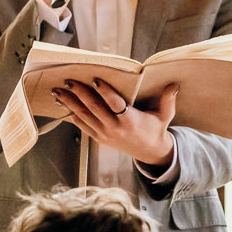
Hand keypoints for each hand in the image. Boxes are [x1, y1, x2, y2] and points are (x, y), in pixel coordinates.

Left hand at [55, 80, 176, 165]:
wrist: (149, 152)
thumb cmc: (156, 129)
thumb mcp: (165, 115)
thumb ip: (168, 100)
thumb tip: (174, 84)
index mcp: (130, 120)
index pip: (115, 104)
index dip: (105, 92)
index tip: (95, 80)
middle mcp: (115, 128)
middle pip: (94, 108)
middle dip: (79, 93)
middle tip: (68, 81)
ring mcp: (105, 134)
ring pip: (84, 116)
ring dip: (69, 103)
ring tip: (57, 91)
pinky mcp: (99, 138)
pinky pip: (82, 125)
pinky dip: (72, 114)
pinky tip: (62, 104)